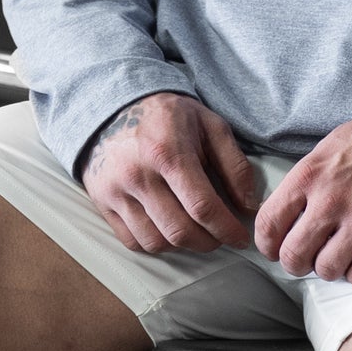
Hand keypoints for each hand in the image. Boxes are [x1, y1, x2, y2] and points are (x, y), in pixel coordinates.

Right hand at [81, 92, 256, 253]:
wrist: (117, 104)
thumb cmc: (169, 116)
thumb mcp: (211, 126)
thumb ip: (235, 166)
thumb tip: (249, 206)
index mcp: (168, 153)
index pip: (203, 207)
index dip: (227, 229)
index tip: (241, 238)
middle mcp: (138, 175)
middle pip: (180, 231)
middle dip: (209, 242)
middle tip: (220, 236)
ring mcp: (116, 190)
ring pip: (155, 242)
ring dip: (182, 246)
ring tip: (196, 232)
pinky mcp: (102, 201)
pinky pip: (131, 241)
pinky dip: (155, 244)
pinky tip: (168, 230)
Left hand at [254, 115, 351, 285]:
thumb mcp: (328, 148)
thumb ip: (303, 180)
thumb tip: (279, 211)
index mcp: (310, 176)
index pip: (268, 223)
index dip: (266, 244)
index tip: (272, 248)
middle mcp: (331, 202)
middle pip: (293, 256)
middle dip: (294, 261)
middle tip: (303, 257)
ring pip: (325, 270)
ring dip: (327, 265)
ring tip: (335, 252)